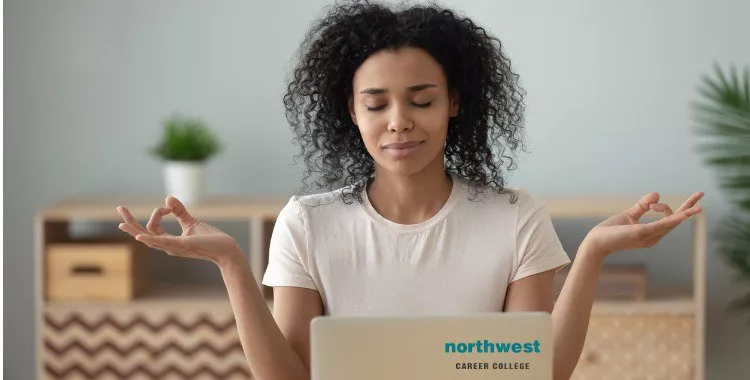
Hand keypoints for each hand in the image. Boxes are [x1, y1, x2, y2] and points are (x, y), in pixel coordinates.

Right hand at [116, 196, 242, 265]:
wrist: (226, 250)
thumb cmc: (210, 239)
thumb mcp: (191, 222)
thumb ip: (179, 211)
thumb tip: (168, 198)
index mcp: (169, 242)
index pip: (152, 227)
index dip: (158, 212)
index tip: (170, 206)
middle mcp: (169, 246)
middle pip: (143, 234)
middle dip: (130, 222)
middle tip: (119, 208)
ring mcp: (175, 247)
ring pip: (149, 238)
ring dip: (135, 229)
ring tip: (121, 223)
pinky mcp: (183, 245)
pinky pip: (163, 242)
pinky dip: (151, 239)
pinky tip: (139, 235)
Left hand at [581, 191, 703, 259]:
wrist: (596, 242)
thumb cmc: (611, 231)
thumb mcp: (630, 215)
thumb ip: (643, 206)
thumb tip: (657, 194)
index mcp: (652, 233)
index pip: (669, 218)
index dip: (664, 206)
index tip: (651, 203)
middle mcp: (654, 236)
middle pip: (676, 220)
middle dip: (689, 207)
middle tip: (701, 194)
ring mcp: (649, 236)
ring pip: (671, 222)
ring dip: (686, 213)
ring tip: (700, 206)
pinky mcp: (642, 233)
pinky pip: (661, 225)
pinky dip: (674, 219)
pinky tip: (685, 214)